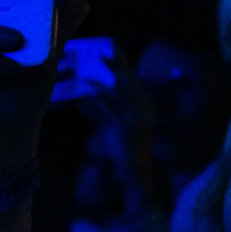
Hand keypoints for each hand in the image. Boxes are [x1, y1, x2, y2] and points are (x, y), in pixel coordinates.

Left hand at [72, 50, 169, 215]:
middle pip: (128, 84)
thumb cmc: (127, 159)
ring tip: (86, 78)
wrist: (139, 183)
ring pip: (118, 98)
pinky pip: (109, 114)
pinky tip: (85, 98)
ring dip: (101, 86)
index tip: (111, 48)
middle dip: (116, 67)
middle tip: (101, 53)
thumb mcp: (114, 134)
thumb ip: (102, 115)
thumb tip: (85, 99)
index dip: (123, 66)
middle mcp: (144, 115)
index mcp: (145, 112)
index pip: (134, 83)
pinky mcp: (125, 134)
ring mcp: (136, 124)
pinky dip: (96, 106)